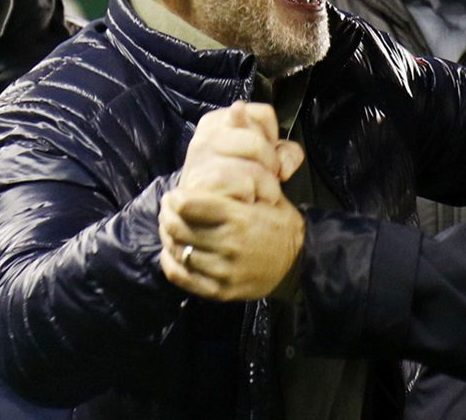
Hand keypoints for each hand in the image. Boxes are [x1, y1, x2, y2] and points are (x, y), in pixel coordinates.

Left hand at [158, 185, 304, 300]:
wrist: (300, 263)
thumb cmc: (280, 224)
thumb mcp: (268, 197)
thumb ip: (238, 188)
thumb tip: (206, 175)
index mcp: (239, 217)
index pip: (188, 206)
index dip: (175, 198)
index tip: (174, 195)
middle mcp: (228, 244)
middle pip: (177, 228)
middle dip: (166, 215)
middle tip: (167, 210)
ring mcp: (223, 271)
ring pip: (178, 252)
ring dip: (167, 236)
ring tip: (169, 228)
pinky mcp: (220, 290)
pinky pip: (181, 277)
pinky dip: (170, 262)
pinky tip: (172, 252)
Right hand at [178, 101, 300, 201]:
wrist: (202, 216)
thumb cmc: (237, 182)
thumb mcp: (261, 159)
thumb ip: (283, 152)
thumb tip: (283, 165)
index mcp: (217, 121)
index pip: (263, 114)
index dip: (274, 137)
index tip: (266, 155)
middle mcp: (204, 137)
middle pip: (257, 142)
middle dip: (271, 164)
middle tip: (267, 178)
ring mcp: (199, 162)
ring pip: (251, 169)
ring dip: (266, 186)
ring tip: (260, 194)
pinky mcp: (200, 187)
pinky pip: (242, 186)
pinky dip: (252, 196)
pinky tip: (246, 201)